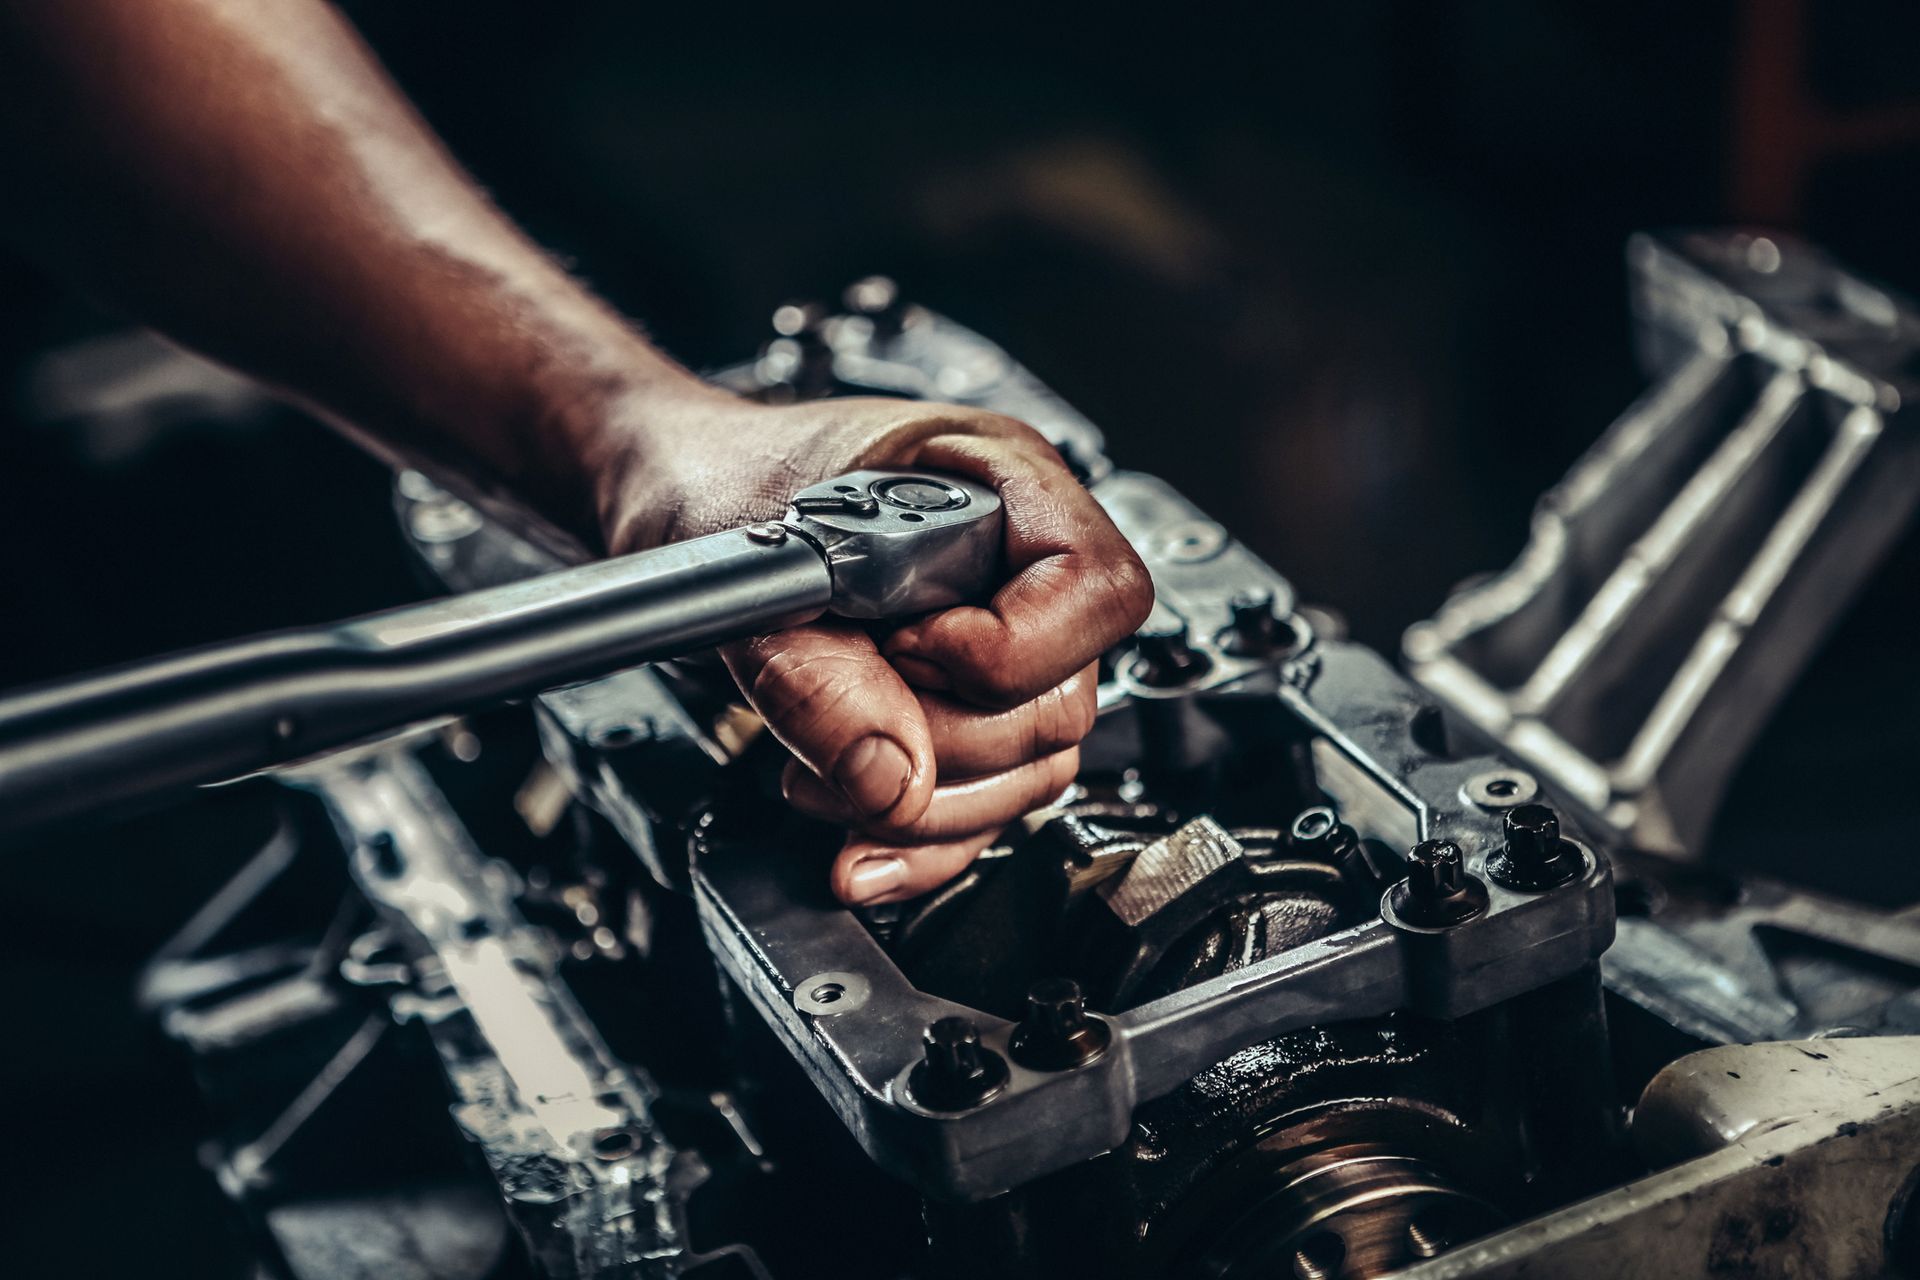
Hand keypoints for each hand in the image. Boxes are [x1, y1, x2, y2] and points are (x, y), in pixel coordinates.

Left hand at [600, 392, 1153, 904]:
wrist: (679, 508)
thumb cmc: (723, 480)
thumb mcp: (759, 565)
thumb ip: (820, 674)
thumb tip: (890, 775)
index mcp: (1000, 483)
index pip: (1093, 589)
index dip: (1007, 649)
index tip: (905, 652)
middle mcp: (1018, 567)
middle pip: (1061, 702)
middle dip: (939, 741)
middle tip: (839, 715)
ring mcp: (1000, 646)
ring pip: (1028, 773)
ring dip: (917, 803)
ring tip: (814, 772)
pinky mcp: (959, 713)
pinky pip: (982, 811)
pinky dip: (918, 844)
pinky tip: (857, 848)